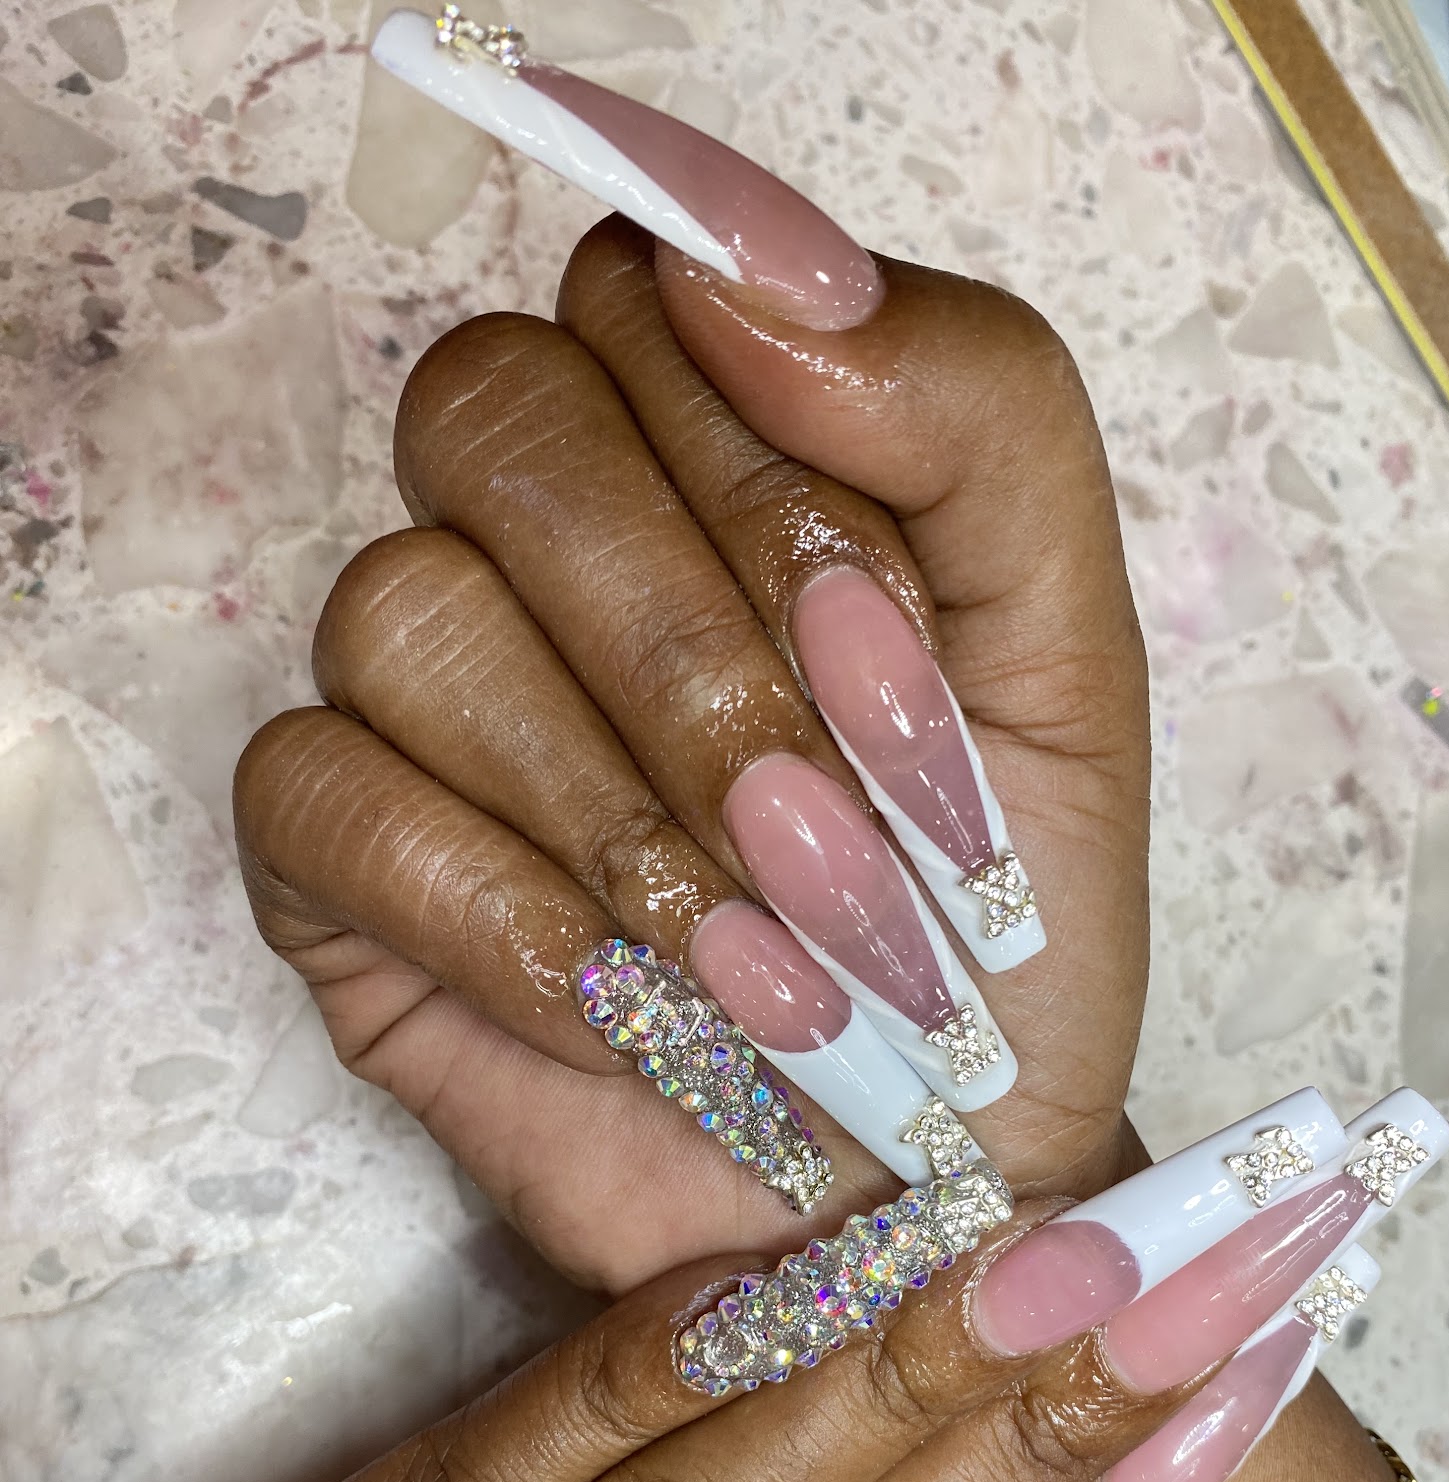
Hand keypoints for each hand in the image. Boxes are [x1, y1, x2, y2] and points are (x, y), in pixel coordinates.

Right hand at [234, 223, 1149, 1292]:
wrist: (931, 1188)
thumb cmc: (994, 933)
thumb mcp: (1070, 659)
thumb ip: (979, 414)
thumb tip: (752, 267)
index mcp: (708, 450)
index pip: (645, 299)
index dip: (763, 476)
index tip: (889, 655)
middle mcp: (536, 541)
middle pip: (494, 420)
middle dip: (688, 654)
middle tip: (820, 838)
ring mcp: (420, 697)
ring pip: (401, 612)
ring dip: (610, 810)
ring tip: (751, 960)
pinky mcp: (334, 857)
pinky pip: (319, 796)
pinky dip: (493, 913)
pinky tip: (621, 1006)